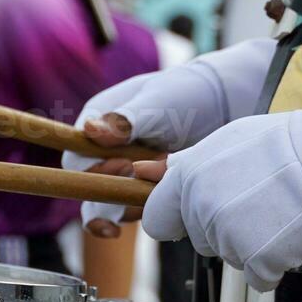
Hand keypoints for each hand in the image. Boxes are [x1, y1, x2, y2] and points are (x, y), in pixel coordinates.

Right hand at [62, 38, 276, 236]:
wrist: (226, 105)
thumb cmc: (187, 92)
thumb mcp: (157, 103)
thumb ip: (125, 120)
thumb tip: (89, 130)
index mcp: (98, 121)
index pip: (75, 157)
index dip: (91, 169)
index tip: (120, 166)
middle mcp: (105, 149)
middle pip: (87, 187)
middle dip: (111, 190)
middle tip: (141, 175)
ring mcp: (124, 171)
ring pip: (109, 203)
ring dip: (131, 201)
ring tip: (161, 181)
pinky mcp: (144, 187)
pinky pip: (134, 209)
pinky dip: (149, 207)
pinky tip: (165, 198)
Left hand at [136, 110, 301, 292]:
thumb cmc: (284, 146)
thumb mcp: (225, 142)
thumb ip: (182, 165)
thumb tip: (143, 173)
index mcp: (188, 179)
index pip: (158, 221)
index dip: (178, 219)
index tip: (196, 215)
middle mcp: (202, 209)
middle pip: (199, 241)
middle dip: (222, 229)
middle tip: (254, 203)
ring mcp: (228, 236)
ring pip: (228, 257)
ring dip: (249, 244)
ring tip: (273, 212)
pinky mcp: (257, 260)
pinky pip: (257, 277)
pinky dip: (272, 265)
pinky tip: (285, 236)